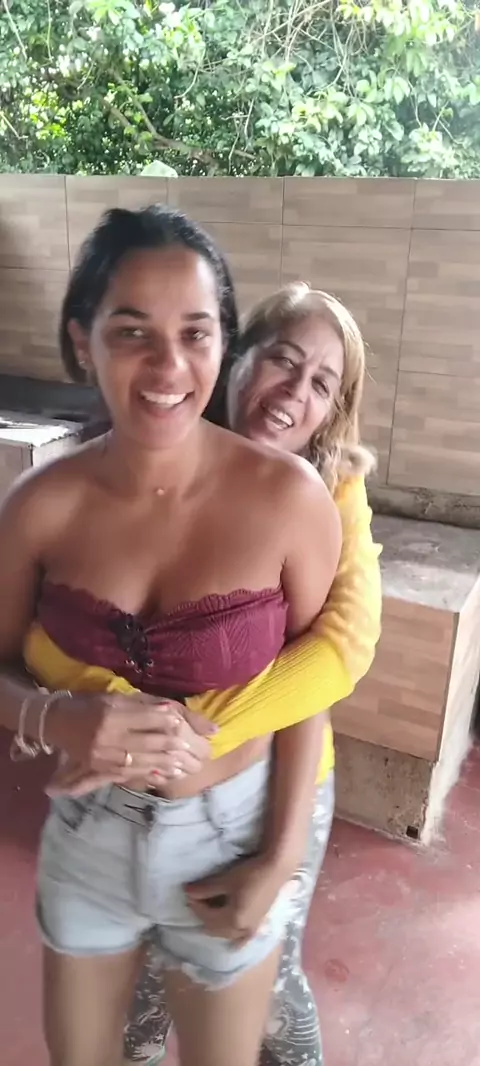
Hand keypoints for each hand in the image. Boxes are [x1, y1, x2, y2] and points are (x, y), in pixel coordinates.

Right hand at [44, 692, 214, 794]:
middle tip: (192, 748)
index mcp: (113, 712)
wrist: (58, 723)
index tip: (184, 724)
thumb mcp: (119, 698)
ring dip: (165, 763)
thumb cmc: (93, 705)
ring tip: (184, 765)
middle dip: (172, 746)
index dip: (168, 722)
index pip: (148, 718)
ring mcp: (105, 754)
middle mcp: (109, 735)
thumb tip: (176, 713)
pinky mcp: (102, 768)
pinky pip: (131, 773)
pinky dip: (151, 773)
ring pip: (142, 760)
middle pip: (148, 741)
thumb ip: (147, 705)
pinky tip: (166, 774)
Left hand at [186, 855, 289, 944]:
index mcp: (232, 919)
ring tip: (209, 913)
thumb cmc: (250, 873)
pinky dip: (236, 941)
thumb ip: (206, 889)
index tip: (188, 892)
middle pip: (214, 927)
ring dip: (215, 926)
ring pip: (226, 933)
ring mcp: (251, 928)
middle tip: (196, 901)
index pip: (206, 915)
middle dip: (203, 916)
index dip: (195, 905)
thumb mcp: (226, 880)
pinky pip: (244, 938)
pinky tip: (233, 946)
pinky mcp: (259, 923)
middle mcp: (240, 929)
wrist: (276, 869)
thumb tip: (187, 892)